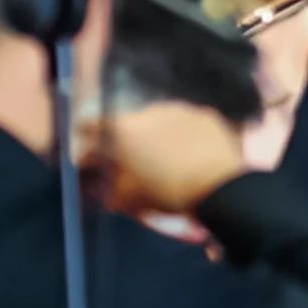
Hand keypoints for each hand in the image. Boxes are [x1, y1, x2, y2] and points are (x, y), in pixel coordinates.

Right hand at [93, 94, 256, 216]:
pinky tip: (194, 155)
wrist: (219, 187)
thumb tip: (99, 186)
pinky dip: (187, 136)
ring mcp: (181, 110)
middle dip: (131, 140)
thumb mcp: (126, 197)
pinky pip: (189, 125)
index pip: (92, 124)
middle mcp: (149, 111)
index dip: (88, 136)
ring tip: (171, 161)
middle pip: (131, 123)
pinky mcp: (206, 115)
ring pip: (162, 122)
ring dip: (161, 137)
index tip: (90, 145)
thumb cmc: (167, 192)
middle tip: (139, 161)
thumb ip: (106, 187)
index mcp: (123, 128)